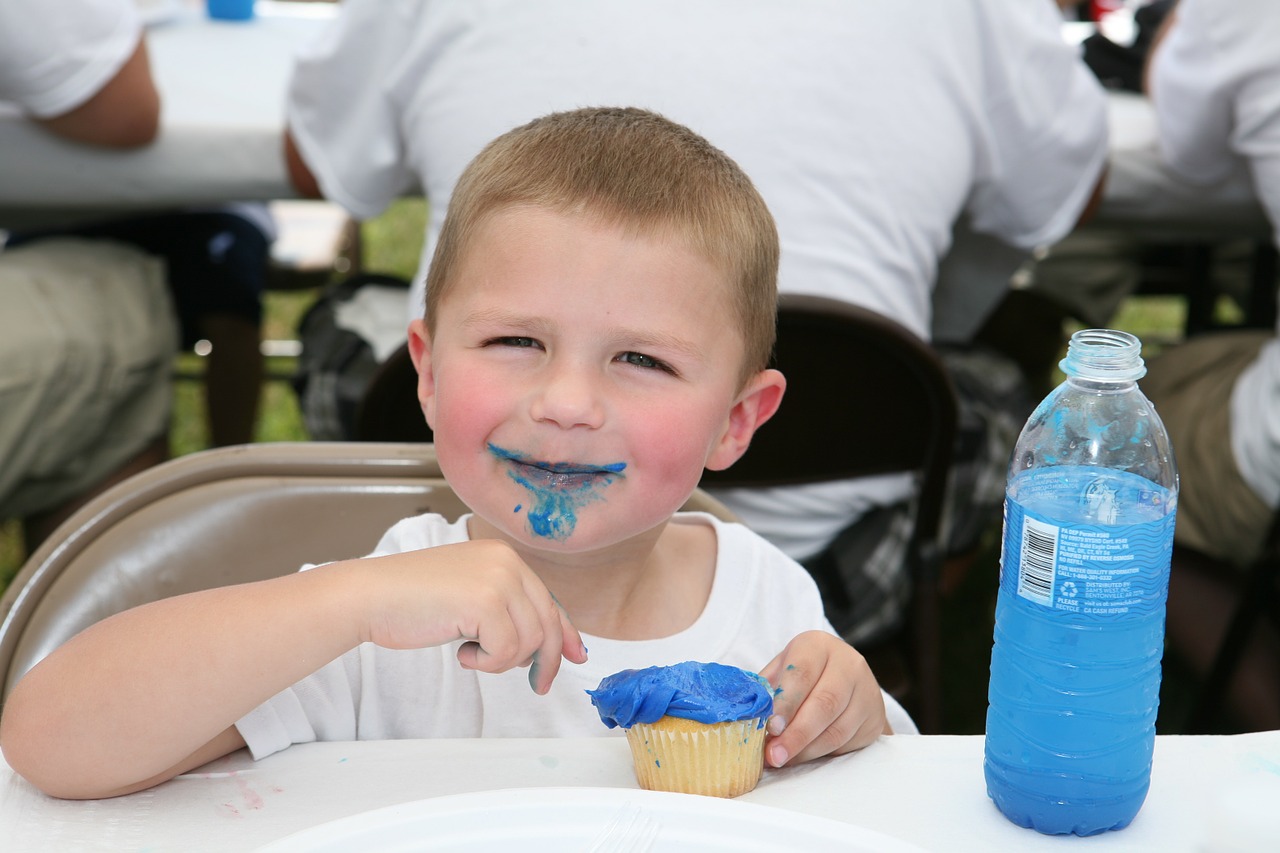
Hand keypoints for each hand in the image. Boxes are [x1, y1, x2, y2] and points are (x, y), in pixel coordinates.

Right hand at [353, 540, 586, 692]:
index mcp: (504, 557)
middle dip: (546, 659)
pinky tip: (460, 653)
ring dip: (502, 661)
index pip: (548, 600)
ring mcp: (498, 579)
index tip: (576, 656)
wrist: (369, 597)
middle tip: (537, 685)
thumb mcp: (468, 597)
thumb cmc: (410, 602)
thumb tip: (551, 646)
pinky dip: (486, 663)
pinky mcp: (485, 602)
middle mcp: (507, 562)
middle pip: (548, 622)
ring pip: (530, 641)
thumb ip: (506, 611)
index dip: (566, 633)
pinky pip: (506, 650)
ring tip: (471, 654)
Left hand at [758, 631, 887, 767]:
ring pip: (837, 728)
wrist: (845, 680)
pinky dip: (821, 754)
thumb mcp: (781, 671)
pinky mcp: (874, 718)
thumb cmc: (801, 674)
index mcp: (818, 645)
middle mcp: (848, 664)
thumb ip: (766, 691)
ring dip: (806, 750)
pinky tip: (802, 757)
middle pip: (824, 703)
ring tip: (783, 760)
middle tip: (774, 755)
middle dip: (796, 734)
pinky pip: (847, 742)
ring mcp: (867, 691)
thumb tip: (746, 720)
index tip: (770, 727)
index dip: (785, 703)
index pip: (801, 673)